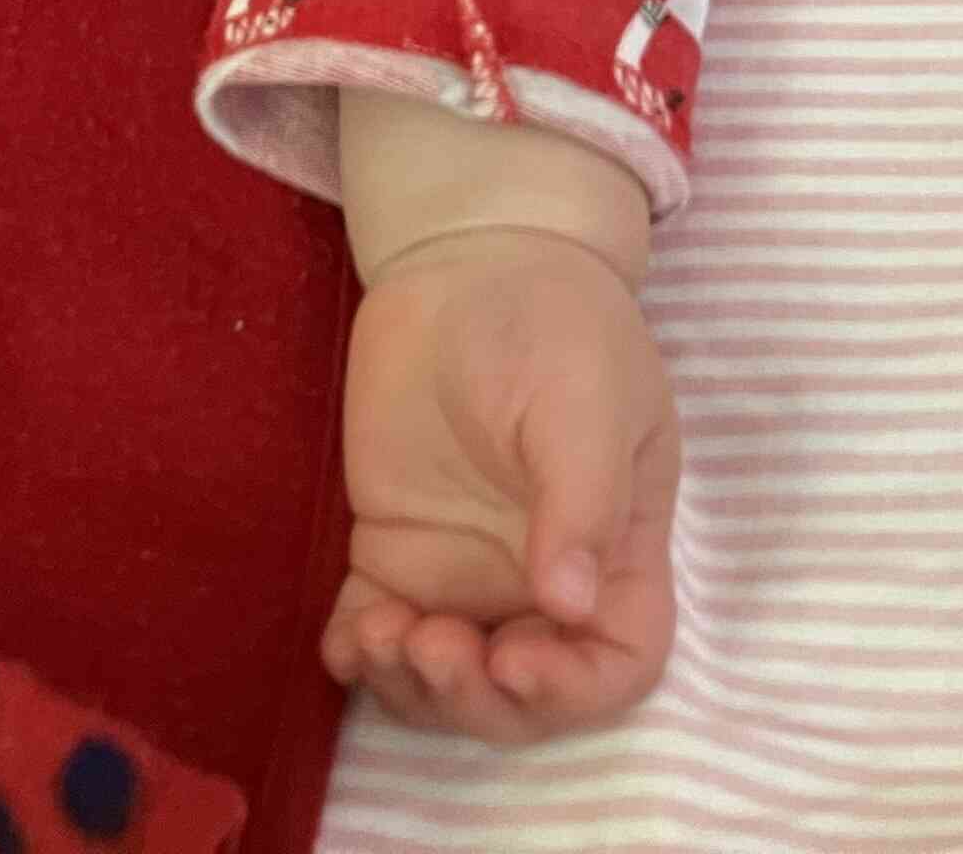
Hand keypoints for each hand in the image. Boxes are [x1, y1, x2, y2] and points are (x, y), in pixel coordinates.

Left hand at [325, 222, 681, 741]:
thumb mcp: (586, 400)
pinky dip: (356, 658)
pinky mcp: (394, 550)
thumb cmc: (554, 322)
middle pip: (523, 698)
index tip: (514, 661)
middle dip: (476, 701)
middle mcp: (540, 580)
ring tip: (376, 634)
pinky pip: (373, 632)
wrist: (469, 261)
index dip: (572, 690)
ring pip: (443, 682)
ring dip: (410, 688)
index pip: (617, 663)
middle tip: (428, 644)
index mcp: (613, 551)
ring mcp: (464, 571)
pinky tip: (344, 638)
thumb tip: (569, 604)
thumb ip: (581, 500)